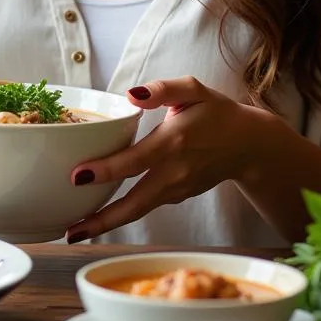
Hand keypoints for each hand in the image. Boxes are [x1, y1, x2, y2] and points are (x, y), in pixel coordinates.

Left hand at [65, 76, 257, 241]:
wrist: (250, 144)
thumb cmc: (217, 112)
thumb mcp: (194, 90)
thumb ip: (163, 89)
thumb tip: (132, 94)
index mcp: (174, 142)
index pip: (135, 161)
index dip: (106, 170)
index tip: (77, 176)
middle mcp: (174, 172)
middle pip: (134, 203)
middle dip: (101, 219)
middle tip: (70, 230)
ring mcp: (177, 189)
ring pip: (138, 210)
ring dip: (107, 222)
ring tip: (75, 231)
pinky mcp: (178, 196)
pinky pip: (146, 206)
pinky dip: (123, 214)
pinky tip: (100, 215)